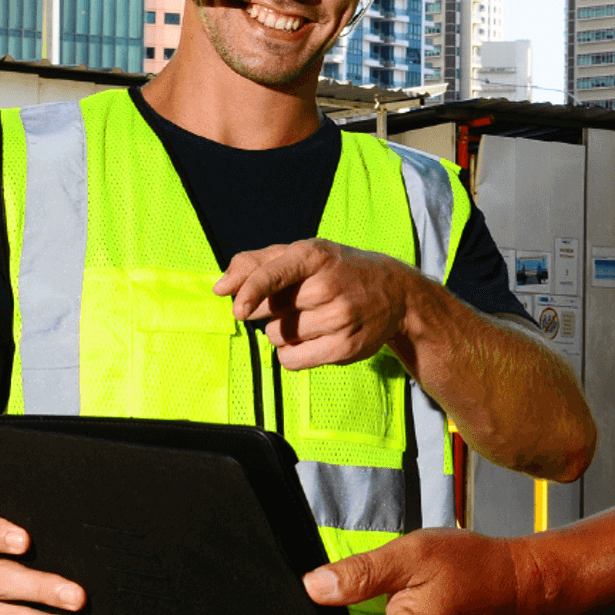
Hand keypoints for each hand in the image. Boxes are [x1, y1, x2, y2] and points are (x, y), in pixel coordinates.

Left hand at [214, 238, 416, 369]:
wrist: (394, 294)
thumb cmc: (335, 270)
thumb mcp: (301, 254)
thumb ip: (255, 264)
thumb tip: (220, 287)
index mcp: (314, 255)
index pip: (274, 274)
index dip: (251, 291)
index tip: (237, 308)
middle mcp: (328, 286)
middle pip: (268, 310)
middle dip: (268, 308)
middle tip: (295, 299)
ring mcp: (339, 318)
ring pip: (277, 337)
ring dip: (281, 331)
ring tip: (310, 317)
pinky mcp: (345, 347)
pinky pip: (291, 360)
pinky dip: (290, 353)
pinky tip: (310, 339)